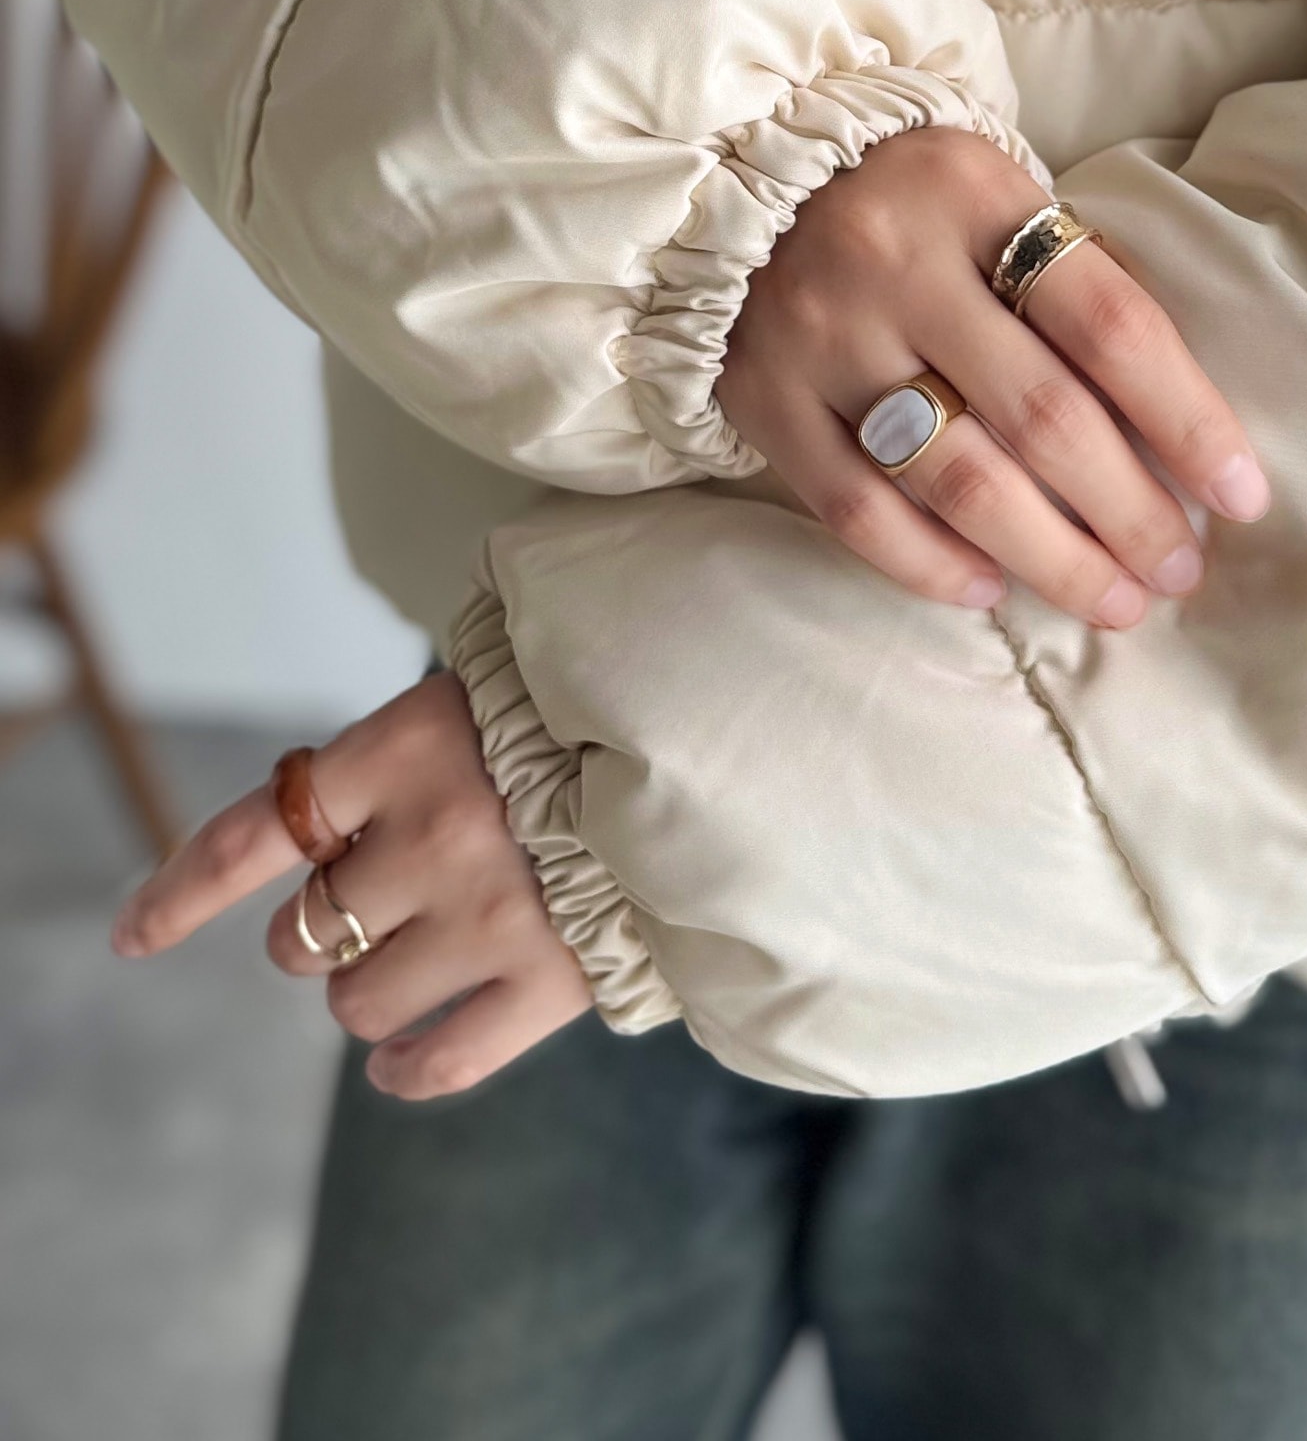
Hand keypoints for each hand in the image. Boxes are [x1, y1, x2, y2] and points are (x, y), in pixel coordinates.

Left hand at [110, 672, 590, 1099]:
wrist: (708, 738)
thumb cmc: (569, 720)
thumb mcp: (461, 703)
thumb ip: (382, 767)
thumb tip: (306, 844)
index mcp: (402, 747)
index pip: (253, 830)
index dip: (179, 892)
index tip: (131, 936)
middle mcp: (434, 834)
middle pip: (304, 930)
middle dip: (320, 927)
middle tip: (373, 903)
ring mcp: (492, 913)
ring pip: (356, 1000)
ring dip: (365, 985)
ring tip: (417, 953)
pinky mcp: (551, 976)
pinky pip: (439, 1059)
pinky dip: (406, 1070)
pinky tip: (397, 1066)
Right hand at [717, 127, 1270, 627]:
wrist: (738, 182)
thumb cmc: (905, 205)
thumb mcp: (995, 200)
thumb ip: (1067, 285)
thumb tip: (1170, 430)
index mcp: (978, 200)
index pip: (1110, 324)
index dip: (1187, 419)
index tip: (1241, 496)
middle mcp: (896, 267)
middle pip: (1042, 417)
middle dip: (1128, 513)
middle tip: (1176, 573)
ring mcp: (823, 340)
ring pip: (955, 479)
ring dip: (1047, 558)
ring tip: (1108, 601)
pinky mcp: (765, 400)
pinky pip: (856, 509)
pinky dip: (928, 563)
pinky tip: (986, 591)